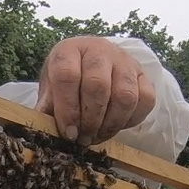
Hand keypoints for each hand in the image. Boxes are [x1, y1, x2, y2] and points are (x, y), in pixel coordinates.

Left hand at [37, 36, 157, 144]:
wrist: (91, 64)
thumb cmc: (68, 80)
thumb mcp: (51, 89)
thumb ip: (47, 109)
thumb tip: (42, 133)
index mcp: (69, 50)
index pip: (67, 76)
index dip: (67, 109)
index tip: (68, 133)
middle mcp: (99, 50)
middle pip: (98, 86)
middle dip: (90, 120)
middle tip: (83, 139)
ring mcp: (125, 61)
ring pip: (125, 96)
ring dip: (111, 124)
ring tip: (97, 136)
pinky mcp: (144, 75)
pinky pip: (146, 100)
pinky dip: (131, 120)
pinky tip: (115, 126)